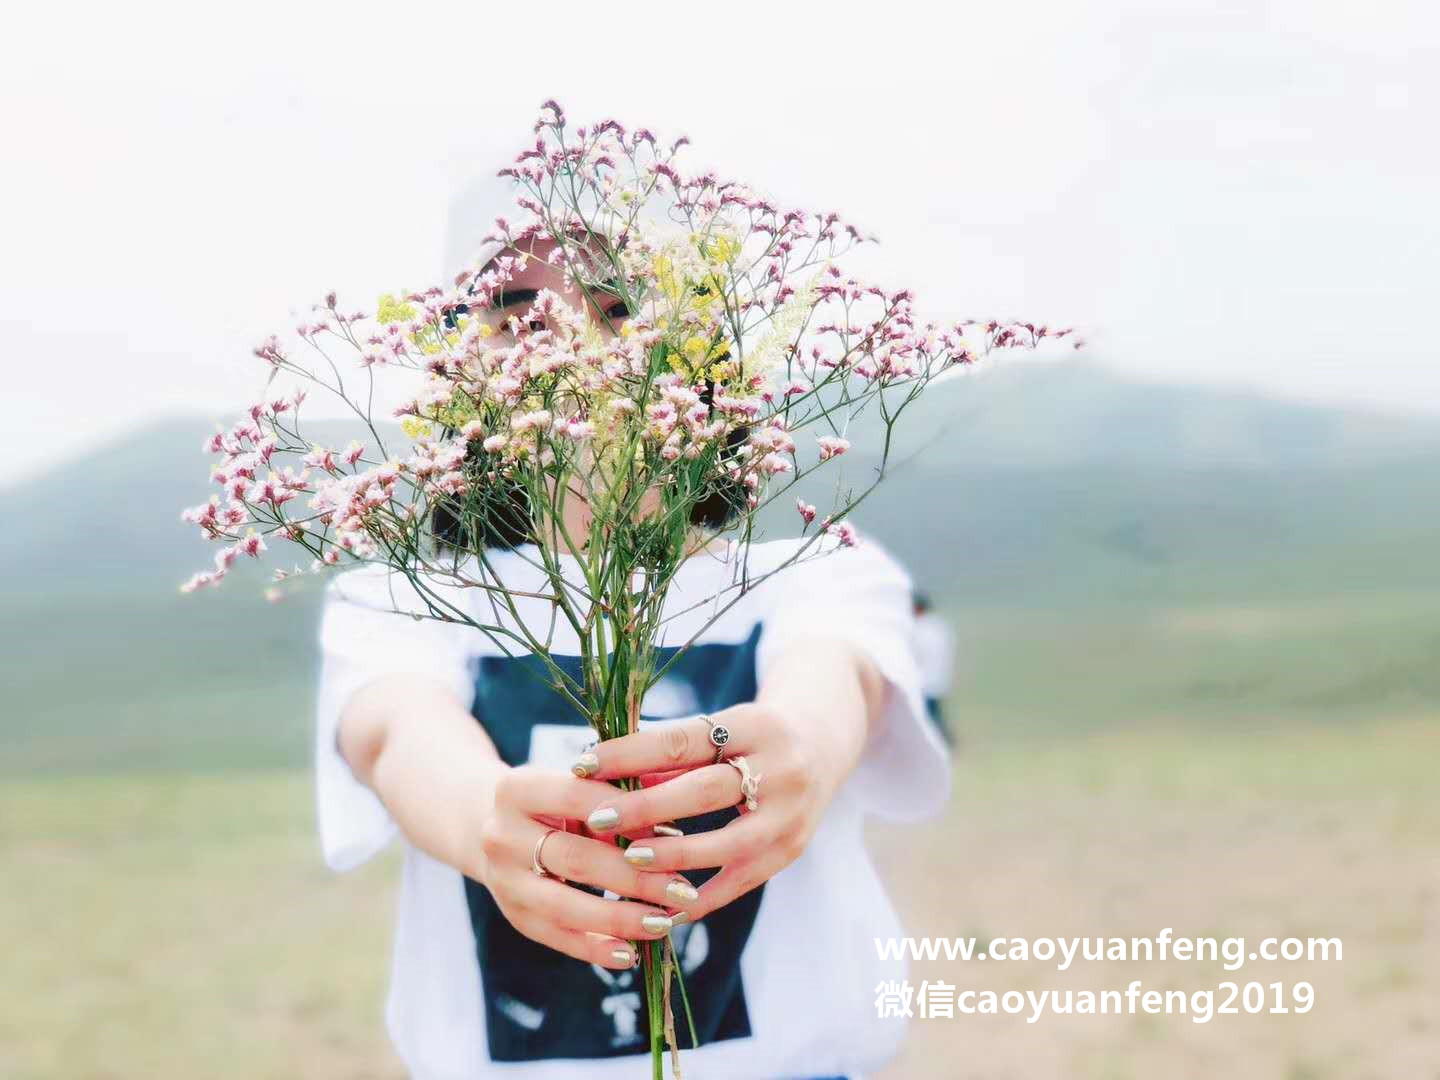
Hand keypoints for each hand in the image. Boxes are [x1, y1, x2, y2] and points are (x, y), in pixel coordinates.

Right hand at [474, 764, 705, 968]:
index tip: (675, 834)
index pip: (578, 798)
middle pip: (575, 859)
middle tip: (682, 890)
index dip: (627, 815)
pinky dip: (595, 949)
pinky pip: (556, 938)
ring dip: (619, 919)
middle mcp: (501, 835)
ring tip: (664, 923)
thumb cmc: (557, 801)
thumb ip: (622, 793)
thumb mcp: (580, 784)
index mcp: (517, 789)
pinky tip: (631, 954)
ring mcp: (503, 880)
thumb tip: (673, 818)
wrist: (492, 826)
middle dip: (635, 877)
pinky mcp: (513, 916)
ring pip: (564, 906)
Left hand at [568, 685, 874, 920]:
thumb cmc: (750, 734)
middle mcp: (780, 767)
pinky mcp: (791, 850)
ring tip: (627, 862)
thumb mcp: (719, 727)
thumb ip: (670, 755)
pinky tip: (663, 908)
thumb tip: (606, 780)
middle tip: (596, 819)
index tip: (583, 764)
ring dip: (672, 857)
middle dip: (646, 809)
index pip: (683, 740)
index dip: (630, 754)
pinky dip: (701, 898)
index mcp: (754, 724)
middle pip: (705, 792)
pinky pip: (741, 881)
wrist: (823, 742)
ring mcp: (790, 813)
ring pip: (726, 844)